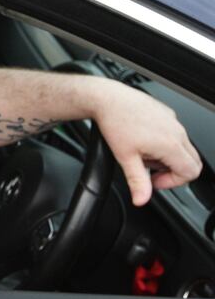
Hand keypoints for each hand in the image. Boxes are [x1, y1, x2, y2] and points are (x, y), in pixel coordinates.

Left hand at [93, 80, 200, 205]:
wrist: (107, 99)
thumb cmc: (115, 122)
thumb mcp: (125, 158)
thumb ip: (137, 182)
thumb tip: (141, 199)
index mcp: (171, 144)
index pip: (190, 173)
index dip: (172, 182)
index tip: (153, 181)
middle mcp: (177, 131)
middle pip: (191, 161)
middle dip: (172, 171)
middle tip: (149, 170)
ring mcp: (173, 121)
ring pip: (182, 148)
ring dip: (166, 156)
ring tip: (143, 152)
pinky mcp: (167, 113)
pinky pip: (174, 133)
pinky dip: (163, 142)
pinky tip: (142, 140)